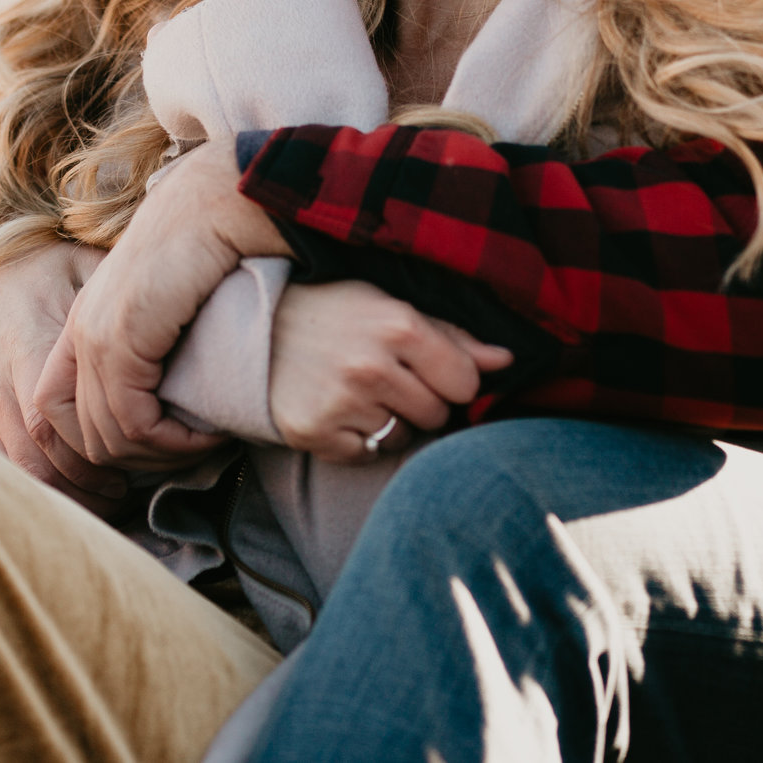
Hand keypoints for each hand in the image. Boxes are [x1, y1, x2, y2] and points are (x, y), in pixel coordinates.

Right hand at [0, 239, 127, 513]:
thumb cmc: (38, 266)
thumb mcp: (81, 269)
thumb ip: (116, 307)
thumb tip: (178, 326)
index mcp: (26, 346)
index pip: (56, 423)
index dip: (98, 453)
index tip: (138, 462)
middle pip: (39, 458)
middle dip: (87, 486)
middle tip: (130, 492)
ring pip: (17, 471)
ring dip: (63, 494)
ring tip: (105, 498)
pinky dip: (32, 485)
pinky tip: (66, 491)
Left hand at [43, 140, 289, 466]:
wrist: (214, 203)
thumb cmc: (205, 249)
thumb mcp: (165, 306)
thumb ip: (151, 350)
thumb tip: (165, 403)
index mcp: (81, 325)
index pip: (55, 411)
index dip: (99, 445)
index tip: (154, 450)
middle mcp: (78, 334)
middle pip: (79, 437)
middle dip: (135, 462)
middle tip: (187, 457)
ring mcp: (95, 337)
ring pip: (107, 438)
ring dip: (161, 456)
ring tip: (204, 445)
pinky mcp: (122, 340)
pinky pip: (134, 423)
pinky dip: (173, 442)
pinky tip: (207, 433)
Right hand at [268, 280, 514, 463]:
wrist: (254, 327)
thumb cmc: (337, 312)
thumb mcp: (392, 308)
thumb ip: (452, 337)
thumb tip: (507, 361)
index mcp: (399, 326)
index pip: (466, 383)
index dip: (453, 379)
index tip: (429, 368)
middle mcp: (371, 365)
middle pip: (437, 414)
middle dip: (422, 400)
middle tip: (389, 377)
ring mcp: (341, 402)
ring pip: (402, 437)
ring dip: (389, 421)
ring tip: (361, 391)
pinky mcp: (314, 433)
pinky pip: (365, 454)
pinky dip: (358, 439)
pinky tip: (340, 410)